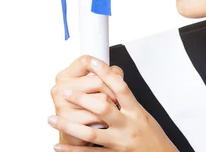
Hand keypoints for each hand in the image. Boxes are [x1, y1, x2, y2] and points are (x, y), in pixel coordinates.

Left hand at [48, 57, 178, 151]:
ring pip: (91, 132)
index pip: (120, 88)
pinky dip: (73, 151)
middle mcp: (128, 125)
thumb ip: (127, 103)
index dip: (106, 73)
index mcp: (136, 112)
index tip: (92, 62)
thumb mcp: (143, 115)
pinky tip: (58, 147)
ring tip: (52, 119)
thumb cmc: (153, 137)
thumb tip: (112, 83)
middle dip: (82, 98)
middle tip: (65, 91)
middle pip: (103, 107)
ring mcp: (120, 142)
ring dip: (69, 126)